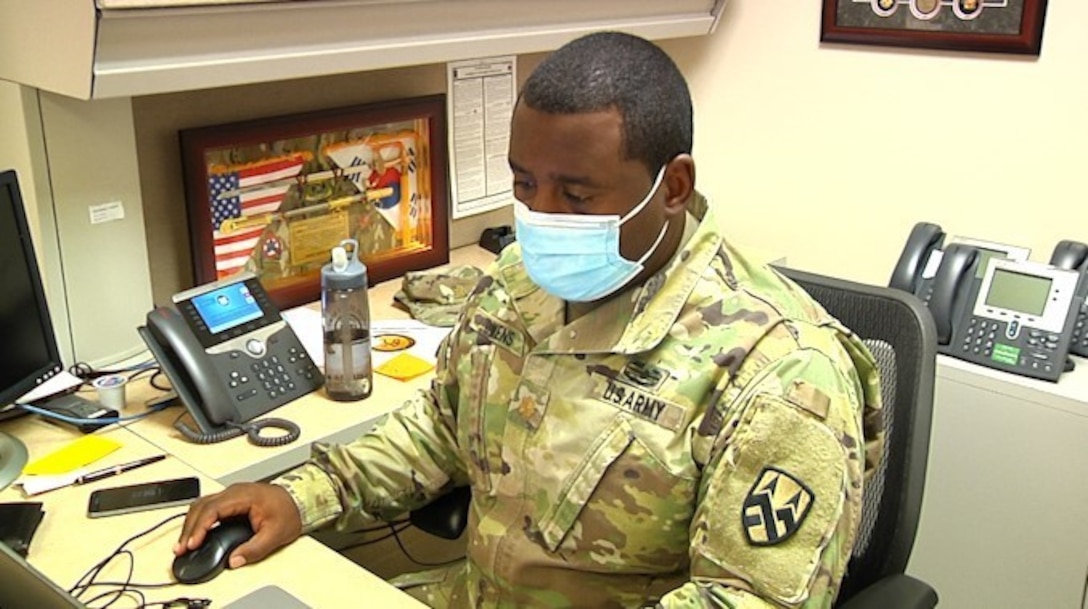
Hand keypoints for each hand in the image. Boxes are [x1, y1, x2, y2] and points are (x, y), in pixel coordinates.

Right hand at [173, 482, 301, 568]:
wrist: (299, 500)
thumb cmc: (289, 511)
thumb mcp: (275, 534)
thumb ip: (254, 549)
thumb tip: (235, 560)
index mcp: (244, 496)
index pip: (213, 509)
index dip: (200, 527)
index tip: (192, 543)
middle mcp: (234, 491)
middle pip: (202, 506)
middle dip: (189, 528)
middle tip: (181, 548)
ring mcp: (231, 494)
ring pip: (201, 505)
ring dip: (190, 524)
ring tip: (183, 544)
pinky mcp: (230, 500)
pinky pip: (207, 507)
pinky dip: (198, 520)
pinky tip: (194, 534)